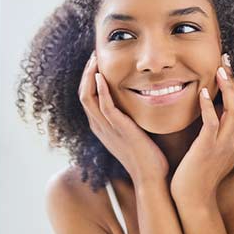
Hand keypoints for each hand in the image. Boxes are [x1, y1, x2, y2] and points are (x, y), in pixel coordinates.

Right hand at [78, 51, 167, 185]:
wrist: (151, 177)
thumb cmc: (146, 156)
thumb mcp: (132, 133)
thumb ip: (129, 118)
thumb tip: (137, 102)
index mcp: (101, 127)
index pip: (87, 97)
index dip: (89, 79)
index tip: (97, 63)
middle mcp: (99, 126)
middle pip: (82, 94)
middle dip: (86, 73)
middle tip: (94, 56)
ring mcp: (106, 128)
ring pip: (87, 97)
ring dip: (90, 76)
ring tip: (96, 60)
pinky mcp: (118, 129)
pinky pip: (104, 106)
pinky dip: (100, 89)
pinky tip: (102, 76)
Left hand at [170, 54, 233, 206]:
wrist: (193, 199)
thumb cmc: (197, 174)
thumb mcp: (209, 149)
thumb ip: (211, 131)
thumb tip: (206, 113)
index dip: (233, 85)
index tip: (225, 66)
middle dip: (232, 80)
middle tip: (225, 59)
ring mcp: (224, 144)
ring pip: (232, 109)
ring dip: (227, 88)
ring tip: (220, 69)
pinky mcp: (210, 148)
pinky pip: (213, 122)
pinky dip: (210, 106)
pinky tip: (204, 93)